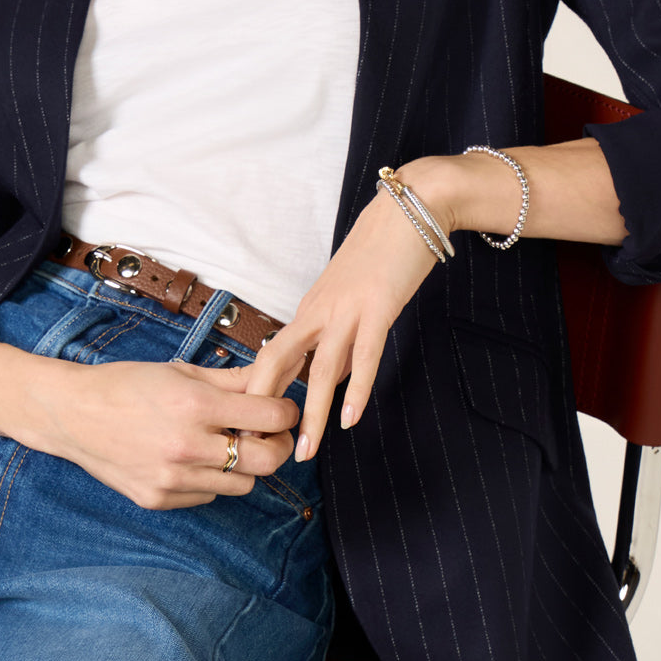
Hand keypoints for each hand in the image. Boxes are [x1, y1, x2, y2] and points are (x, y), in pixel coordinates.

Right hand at [22, 355, 299, 509]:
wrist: (72, 414)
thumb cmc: (126, 385)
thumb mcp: (181, 371)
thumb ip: (234, 379)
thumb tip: (274, 378)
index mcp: (195, 405)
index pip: (271, 416)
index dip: (286, 412)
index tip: (283, 408)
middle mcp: (187, 446)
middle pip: (267, 461)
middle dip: (278, 445)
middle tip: (270, 434)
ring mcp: (173, 479)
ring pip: (242, 484)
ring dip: (245, 465)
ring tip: (227, 444)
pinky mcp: (159, 500)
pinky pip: (209, 496)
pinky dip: (211, 480)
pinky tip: (194, 458)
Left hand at [243, 173, 444, 462]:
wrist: (410, 209)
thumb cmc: (381, 253)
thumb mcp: (349, 299)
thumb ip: (339, 341)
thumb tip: (333, 380)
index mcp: (309, 309)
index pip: (272, 356)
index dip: (258, 393)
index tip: (250, 428)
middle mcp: (319, 311)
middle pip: (278, 363)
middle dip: (267, 409)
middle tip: (260, 449)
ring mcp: (347, 309)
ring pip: (320, 370)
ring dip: (312, 415)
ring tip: (305, 451)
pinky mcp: (378, 308)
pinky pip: (365, 356)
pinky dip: (357, 390)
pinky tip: (350, 419)